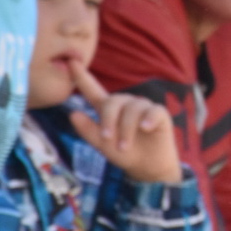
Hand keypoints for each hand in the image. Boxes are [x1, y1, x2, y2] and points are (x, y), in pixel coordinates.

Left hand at [67, 59, 181, 183]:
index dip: (82, 77)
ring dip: (126, 129)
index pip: (93, 90)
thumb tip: (73, 114)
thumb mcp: (102, 146)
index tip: (71, 61)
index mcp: (109, 110)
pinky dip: (148, 119)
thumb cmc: (125, 154)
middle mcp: (126, 105)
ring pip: (132, 109)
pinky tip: (145, 128)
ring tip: (125, 147)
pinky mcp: (159, 114)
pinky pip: (152, 110)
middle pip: (113, 101)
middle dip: (109, 120)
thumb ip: (88, 130)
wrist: (148, 169)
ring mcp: (143, 108)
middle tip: (108, 139)